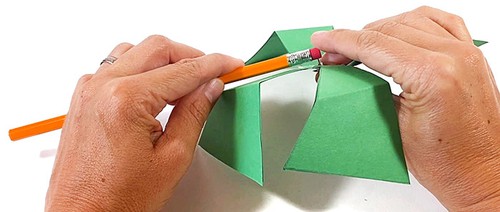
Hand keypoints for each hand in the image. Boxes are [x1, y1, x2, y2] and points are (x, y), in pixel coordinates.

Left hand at [45, 35, 242, 210]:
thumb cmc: (117, 199)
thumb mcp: (172, 158)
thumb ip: (194, 114)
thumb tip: (209, 88)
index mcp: (126, 100)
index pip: (182, 70)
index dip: (213, 65)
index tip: (230, 64)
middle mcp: (102, 87)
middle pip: (156, 48)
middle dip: (191, 56)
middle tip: (213, 72)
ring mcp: (89, 91)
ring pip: (134, 51)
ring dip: (163, 60)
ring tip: (186, 82)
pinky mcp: (84, 98)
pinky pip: (114, 67)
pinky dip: (140, 69)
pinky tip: (154, 89)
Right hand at [311, 6, 498, 210]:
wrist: (482, 173)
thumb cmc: (448, 162)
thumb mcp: (394, 125)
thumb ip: (369, 89)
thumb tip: (344, 71)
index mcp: (433, 75)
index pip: (373, 46)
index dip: (341, 41)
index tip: (323, 40)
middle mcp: (453, 57)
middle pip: (389, 29)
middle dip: (355, 39)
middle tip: (334, 53)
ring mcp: (465, 54)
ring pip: (411, 20)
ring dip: (381, 30)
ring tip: (362, 45)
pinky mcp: (470, 56)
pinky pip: (441, 22)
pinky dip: (415, 22)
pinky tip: (400, 30)